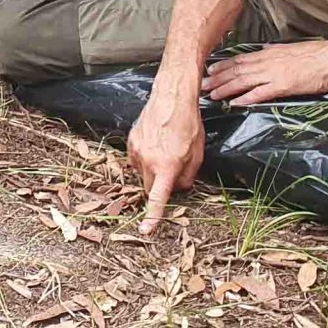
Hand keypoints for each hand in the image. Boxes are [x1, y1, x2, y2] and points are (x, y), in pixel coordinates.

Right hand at [127, 87, 204, 235]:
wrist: (172, 97)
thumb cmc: (188, 124)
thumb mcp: (197, 154)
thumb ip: (188, 177)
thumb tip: (179, 189)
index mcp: (166, 166)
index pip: (158, 198)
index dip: (152, 216)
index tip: (146, 231)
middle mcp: (148, 161)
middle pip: (148, 188)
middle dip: (157, 187)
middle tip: (171, 174)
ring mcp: (136, 151)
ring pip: (141, 174)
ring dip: (151, 172)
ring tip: (164, 152)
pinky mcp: (130, 142)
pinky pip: (135, 160)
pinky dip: (144, 160)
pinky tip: (155, 145)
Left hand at [202, 40, 327, 106]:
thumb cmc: (315, 54)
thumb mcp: (290, 48)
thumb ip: (274, 50)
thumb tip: (264, 48)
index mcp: (268, 53)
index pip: (239, 59)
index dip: (222, 65)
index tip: (208, 70)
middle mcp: (266, 62)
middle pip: (236, 70)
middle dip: (217, 78)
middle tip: (201, 84)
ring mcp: (273, 74)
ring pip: (243, 81)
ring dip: (225, 88)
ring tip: (211, 95)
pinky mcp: (283, 86)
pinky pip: (260, 93)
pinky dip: (246, 98)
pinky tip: (234, 103)